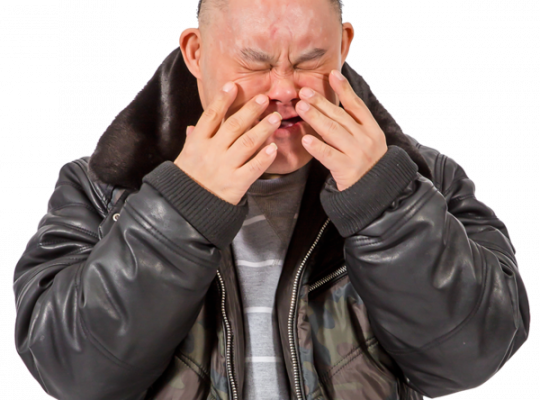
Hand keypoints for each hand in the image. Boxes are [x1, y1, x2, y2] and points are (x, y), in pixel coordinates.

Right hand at [175, 82, 281, 204]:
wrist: (188, 207)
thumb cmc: (188, 179)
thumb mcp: (185, 156)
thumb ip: (193, 140)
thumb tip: (193, 126)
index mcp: (198, 142)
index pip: (211, 115)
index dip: (223, 99)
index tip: (233, 86)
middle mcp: (212, 151)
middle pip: (234, 125)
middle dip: (250, 110)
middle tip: (264, 98)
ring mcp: (225, 167)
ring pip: (248, 143)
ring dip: (263, 129)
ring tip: (276, 118)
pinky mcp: (237, 183)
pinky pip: (254, 167)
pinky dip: (264, 157)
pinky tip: (274, 147)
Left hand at [297, 70, 387, 191]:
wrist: (377, 194)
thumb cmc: (366, 166)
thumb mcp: (366, 142)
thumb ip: (353, 127)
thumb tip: (331, 108)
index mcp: (371, 129)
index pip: (356, 105)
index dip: (344, 89)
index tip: (332, 74)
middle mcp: (366, 139)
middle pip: (340, 116)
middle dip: (321, 103)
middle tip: (304, 92)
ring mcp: (358, 153)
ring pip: (333, 131)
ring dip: (315, 117)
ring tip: (301, 108)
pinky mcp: (348, 169)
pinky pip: (329, 155)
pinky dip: (317, 147)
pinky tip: (305, 139)